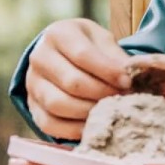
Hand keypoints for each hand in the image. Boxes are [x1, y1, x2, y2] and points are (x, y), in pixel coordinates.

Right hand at [25, 18, 131, 140]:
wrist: (60, 55)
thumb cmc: (86, 46)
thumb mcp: (101, 40)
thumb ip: (115, 56)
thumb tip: (131, 73)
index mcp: (57, 34)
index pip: (82, 55)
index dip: (108, 71)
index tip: (127, 81)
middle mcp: (39, 57)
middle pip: (72, 82)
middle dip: (102, 93)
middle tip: (122, 98)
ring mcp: (32, 84)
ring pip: (59, 105)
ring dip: (89, 112)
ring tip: (109, 111)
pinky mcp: (33, 107)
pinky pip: (50, 124)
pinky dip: (73, 129)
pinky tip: (93, 125)